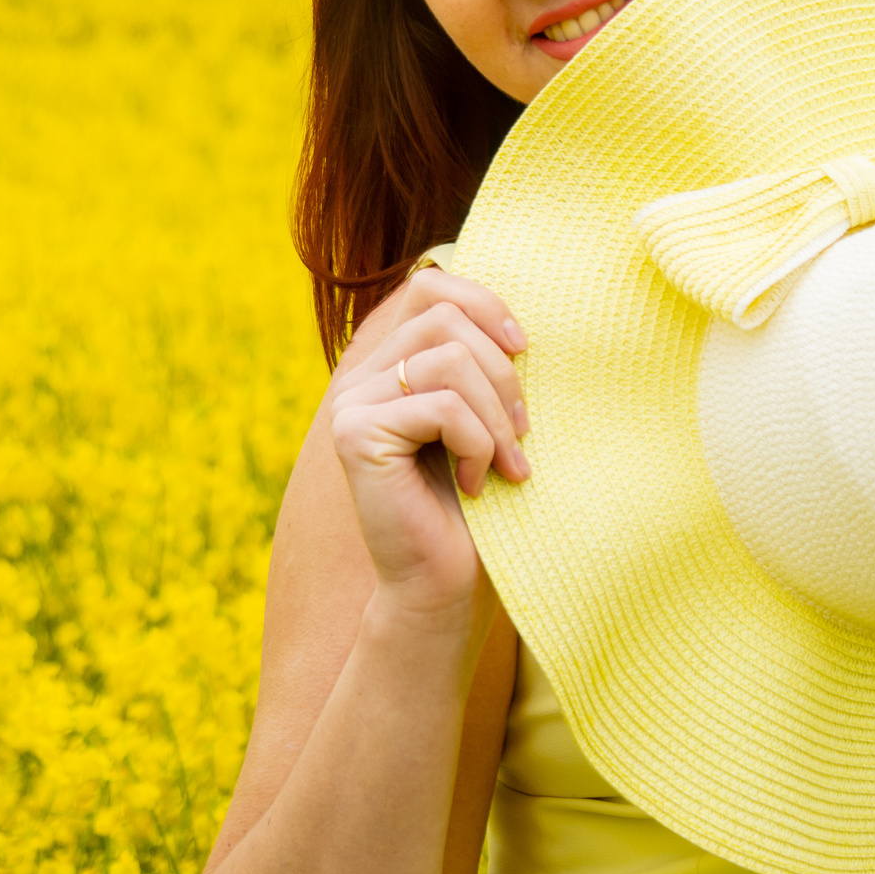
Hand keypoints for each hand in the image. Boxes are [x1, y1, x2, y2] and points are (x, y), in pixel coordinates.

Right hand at [326, 267, 531, 621]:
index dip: (482, 302)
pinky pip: (443, 406)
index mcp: (386, 366)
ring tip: (508, 464)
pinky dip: (479, 444)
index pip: (427, 285)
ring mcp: (350, 403)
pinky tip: (477, 484)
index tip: (524, 348)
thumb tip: (516, 315)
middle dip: (503, 373)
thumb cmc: (474, 508)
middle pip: (444, 318)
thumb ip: (479, 363)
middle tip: (522, 435)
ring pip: (449, 359)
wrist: (443, 587)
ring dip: (496, 415)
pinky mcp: (356, 434)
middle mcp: (359, 377)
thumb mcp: (484, 419)